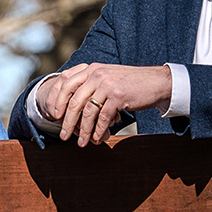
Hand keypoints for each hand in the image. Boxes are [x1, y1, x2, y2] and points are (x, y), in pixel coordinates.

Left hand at [37, 62, 173, 146]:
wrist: (157, 82)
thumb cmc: (132, 83)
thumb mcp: (109, 77)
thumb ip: (92, 84)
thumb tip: (74, 102)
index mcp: (92, 69)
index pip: (66, 83)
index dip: (57, 100)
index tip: (54, 116)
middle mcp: (97, 74)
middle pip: (74, 100)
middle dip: (67, 121)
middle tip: (63, 135)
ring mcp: (107, 84)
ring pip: (88, 111)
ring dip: (83, 130)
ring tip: (81, 143)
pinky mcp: (118, 96)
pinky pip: (103, 117)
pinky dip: (99, 130)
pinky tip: (98, 138)